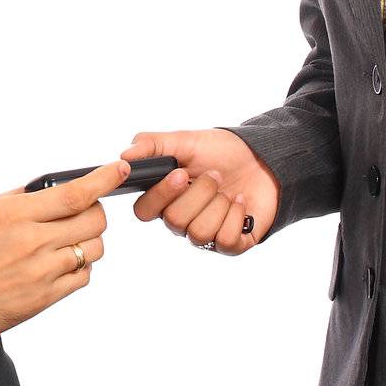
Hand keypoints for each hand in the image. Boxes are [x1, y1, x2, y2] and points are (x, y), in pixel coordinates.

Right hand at [0, 161, 128, 344]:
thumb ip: (17, 197)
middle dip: (95, 212)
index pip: (74, 194)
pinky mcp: (44, 298)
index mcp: (14, 214)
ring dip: (88, 240)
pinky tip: (61, 263)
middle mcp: (32, 241)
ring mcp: (41, 272)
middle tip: (82, 213)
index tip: (118, 170)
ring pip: (93, 249)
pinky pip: (83, 277)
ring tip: (67, 240)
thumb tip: (47, 188)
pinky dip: (80, 266)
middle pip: (94, 221)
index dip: (103, 180)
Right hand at [124, 128, 279, 252]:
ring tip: (227, 189)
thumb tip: (124, 156)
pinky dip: (236, 216)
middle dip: (199, 193)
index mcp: (163, 197)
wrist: (261, 160)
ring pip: (198, 233)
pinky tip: (240, 202)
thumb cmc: (220, 152)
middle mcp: (180, 219)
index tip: (181, 173)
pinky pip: (224, 241)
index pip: (144, 211)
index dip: (162, 195)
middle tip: (214, 174)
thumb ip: (152, 144)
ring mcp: (204, 234)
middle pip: (173, 221)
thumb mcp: (185, 140)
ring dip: (218, 204)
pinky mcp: (229, 244)